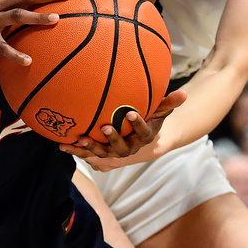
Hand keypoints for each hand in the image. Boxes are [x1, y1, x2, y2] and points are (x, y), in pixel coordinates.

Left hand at [59, 89, 186, 168]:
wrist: (140, 141)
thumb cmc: (150, 120)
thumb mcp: (160, 111)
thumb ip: (169, 102)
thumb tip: (185, 93)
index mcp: (144, 137)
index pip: (143, 132)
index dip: (138, 124)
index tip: (130, 112)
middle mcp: (129, 148)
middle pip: (121, 148)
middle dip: (113, 139)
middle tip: (104, 127)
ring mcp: (114, 154)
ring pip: (102, 154)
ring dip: (90, 148)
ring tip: (79, 139)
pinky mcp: (100, 154)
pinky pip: (87, 154)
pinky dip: (75, 151)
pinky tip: (62, 144)